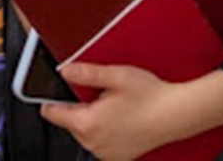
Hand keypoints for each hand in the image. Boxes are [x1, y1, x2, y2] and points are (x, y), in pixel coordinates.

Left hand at [41, 63, 182, 159]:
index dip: (49, 99)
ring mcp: (106, 153)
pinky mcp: (117, 157)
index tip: (46, 91)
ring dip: (90, 118)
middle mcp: (95, 143)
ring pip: (84, 132)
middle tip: (96, 93)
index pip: (53, 114)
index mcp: (88, 124)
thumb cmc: (149, 95)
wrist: (175, 114)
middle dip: (77, 106)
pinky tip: (118, 117)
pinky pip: (98, 141)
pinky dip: (102, 130)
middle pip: (69, 122)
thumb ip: (86, 73)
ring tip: (110, 105)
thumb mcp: (114, 75)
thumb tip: (64, 70)